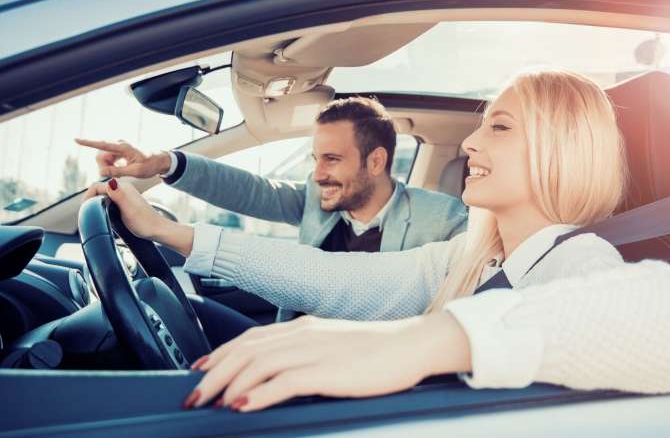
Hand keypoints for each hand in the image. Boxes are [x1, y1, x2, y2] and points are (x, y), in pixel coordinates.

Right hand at [75, 138, 170, 178]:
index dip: (88, 143)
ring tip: (120, 172)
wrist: (161, 160)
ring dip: (108, 166)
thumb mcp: (135, 172)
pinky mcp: (120, 150)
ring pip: (104, 156)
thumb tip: (101, 172)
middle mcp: (120, 144)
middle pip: (101, 154)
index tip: (76, 140)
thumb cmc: (151, 165)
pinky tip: (120, 169)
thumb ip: (117, 172)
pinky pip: (109, 157)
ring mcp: (120, 146)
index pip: (103, 144)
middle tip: (115, 174)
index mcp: (124, 147)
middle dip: (103, 165)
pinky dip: (111, 164)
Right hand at [82, 179, 194, 254]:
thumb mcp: (128, 210)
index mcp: (123, 188)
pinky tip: (106, 216)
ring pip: (104, 196)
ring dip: (97, 203)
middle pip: (99, 190)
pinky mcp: (127, 203)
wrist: (158, 230)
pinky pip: (110, 201)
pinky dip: (104, 207)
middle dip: (91, 199)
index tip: (85, 208)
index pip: (96, 186)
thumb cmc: (145, 222)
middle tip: (88, 213)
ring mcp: (126, 196)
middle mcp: (124, 189)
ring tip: (95, 214)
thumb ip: (118, 195)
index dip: (87, 196)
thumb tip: (110, 182)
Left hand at [183, 312, 471, 411]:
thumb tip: (278, 372)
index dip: (221, 353)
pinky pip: (286, 381)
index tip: (200, 368)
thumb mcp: (334, 345)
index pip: (251, 337)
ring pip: (259, 363)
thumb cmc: (376, 349)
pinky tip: (243, 406)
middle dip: (214, 373)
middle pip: (246, 350)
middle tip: (193, 395)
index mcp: (304, 328)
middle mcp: (304, 334)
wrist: (412, 344)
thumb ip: (306, 352)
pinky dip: (260, 394)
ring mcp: (316, 351)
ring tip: (209, 402)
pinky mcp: (329, 371)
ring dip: (228, 384)